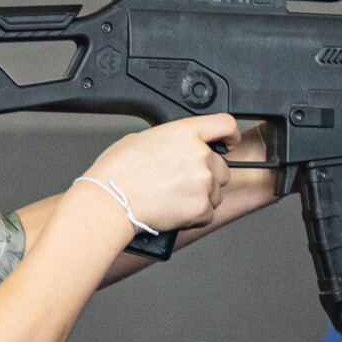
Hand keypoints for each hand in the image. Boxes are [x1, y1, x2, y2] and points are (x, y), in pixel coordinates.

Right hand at [84, 115, 235, 233]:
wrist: (110, 201)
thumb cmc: (117, 173)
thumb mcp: (139, 140)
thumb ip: (167, 141)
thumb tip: (171, 148)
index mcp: (185, 133)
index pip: (224, 124)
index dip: (230, 135)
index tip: (230, 143)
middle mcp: (199, 155)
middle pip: (222, 167)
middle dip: (207, 177)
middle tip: (181, 184)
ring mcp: (203, 181)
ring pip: (215, 193)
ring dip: (200, 198)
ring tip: (172, 200)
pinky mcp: (201, 207)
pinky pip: (207, 214)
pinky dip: (194, 217)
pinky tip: (173, 212)